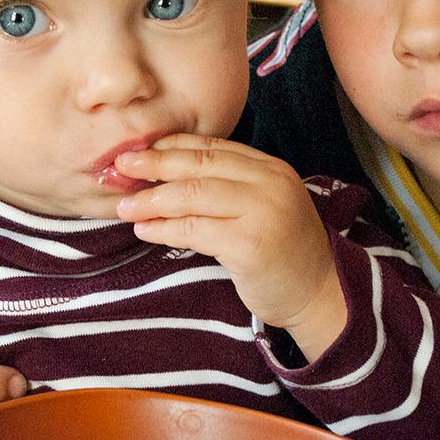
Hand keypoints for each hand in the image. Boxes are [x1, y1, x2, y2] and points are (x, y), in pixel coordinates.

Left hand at [114, 136, 346, 360]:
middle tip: (121, 166)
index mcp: (271, 168)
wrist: (318, 293)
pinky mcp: (250, 245)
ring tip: (124, 205)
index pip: (213, 147)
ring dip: (153, 199)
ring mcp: (262, 213)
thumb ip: (228, 186)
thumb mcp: (261, 206)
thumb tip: (165, 172)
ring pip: (193, 196)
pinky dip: (163, 229)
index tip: (140, 150)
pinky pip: (195, 230)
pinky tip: (144, 229)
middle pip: (200, 165)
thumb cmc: (282, 251)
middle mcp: (270, 184)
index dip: (172, 146)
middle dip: (155, 164)